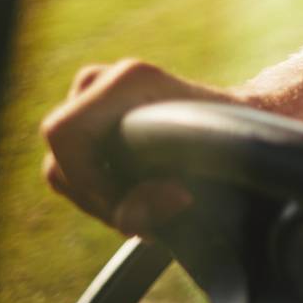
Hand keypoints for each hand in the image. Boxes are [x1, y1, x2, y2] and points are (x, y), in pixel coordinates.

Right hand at [39, 59, 231, 235]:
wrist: (242, 120)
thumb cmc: (228, 145)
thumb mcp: (202, 177)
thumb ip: (159, 204)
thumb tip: (128, 219)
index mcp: (130, 80)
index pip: (66, 135)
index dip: (89, 182)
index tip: (128, 207)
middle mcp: (101, 81)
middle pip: (61, 163)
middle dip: (101, 201)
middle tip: (147, 222)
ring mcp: (89, 98)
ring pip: (64, 171)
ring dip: (103, 201)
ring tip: (150, 212)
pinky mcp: (87, 118)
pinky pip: (73, 169)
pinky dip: (103, 193)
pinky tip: (140, 201)